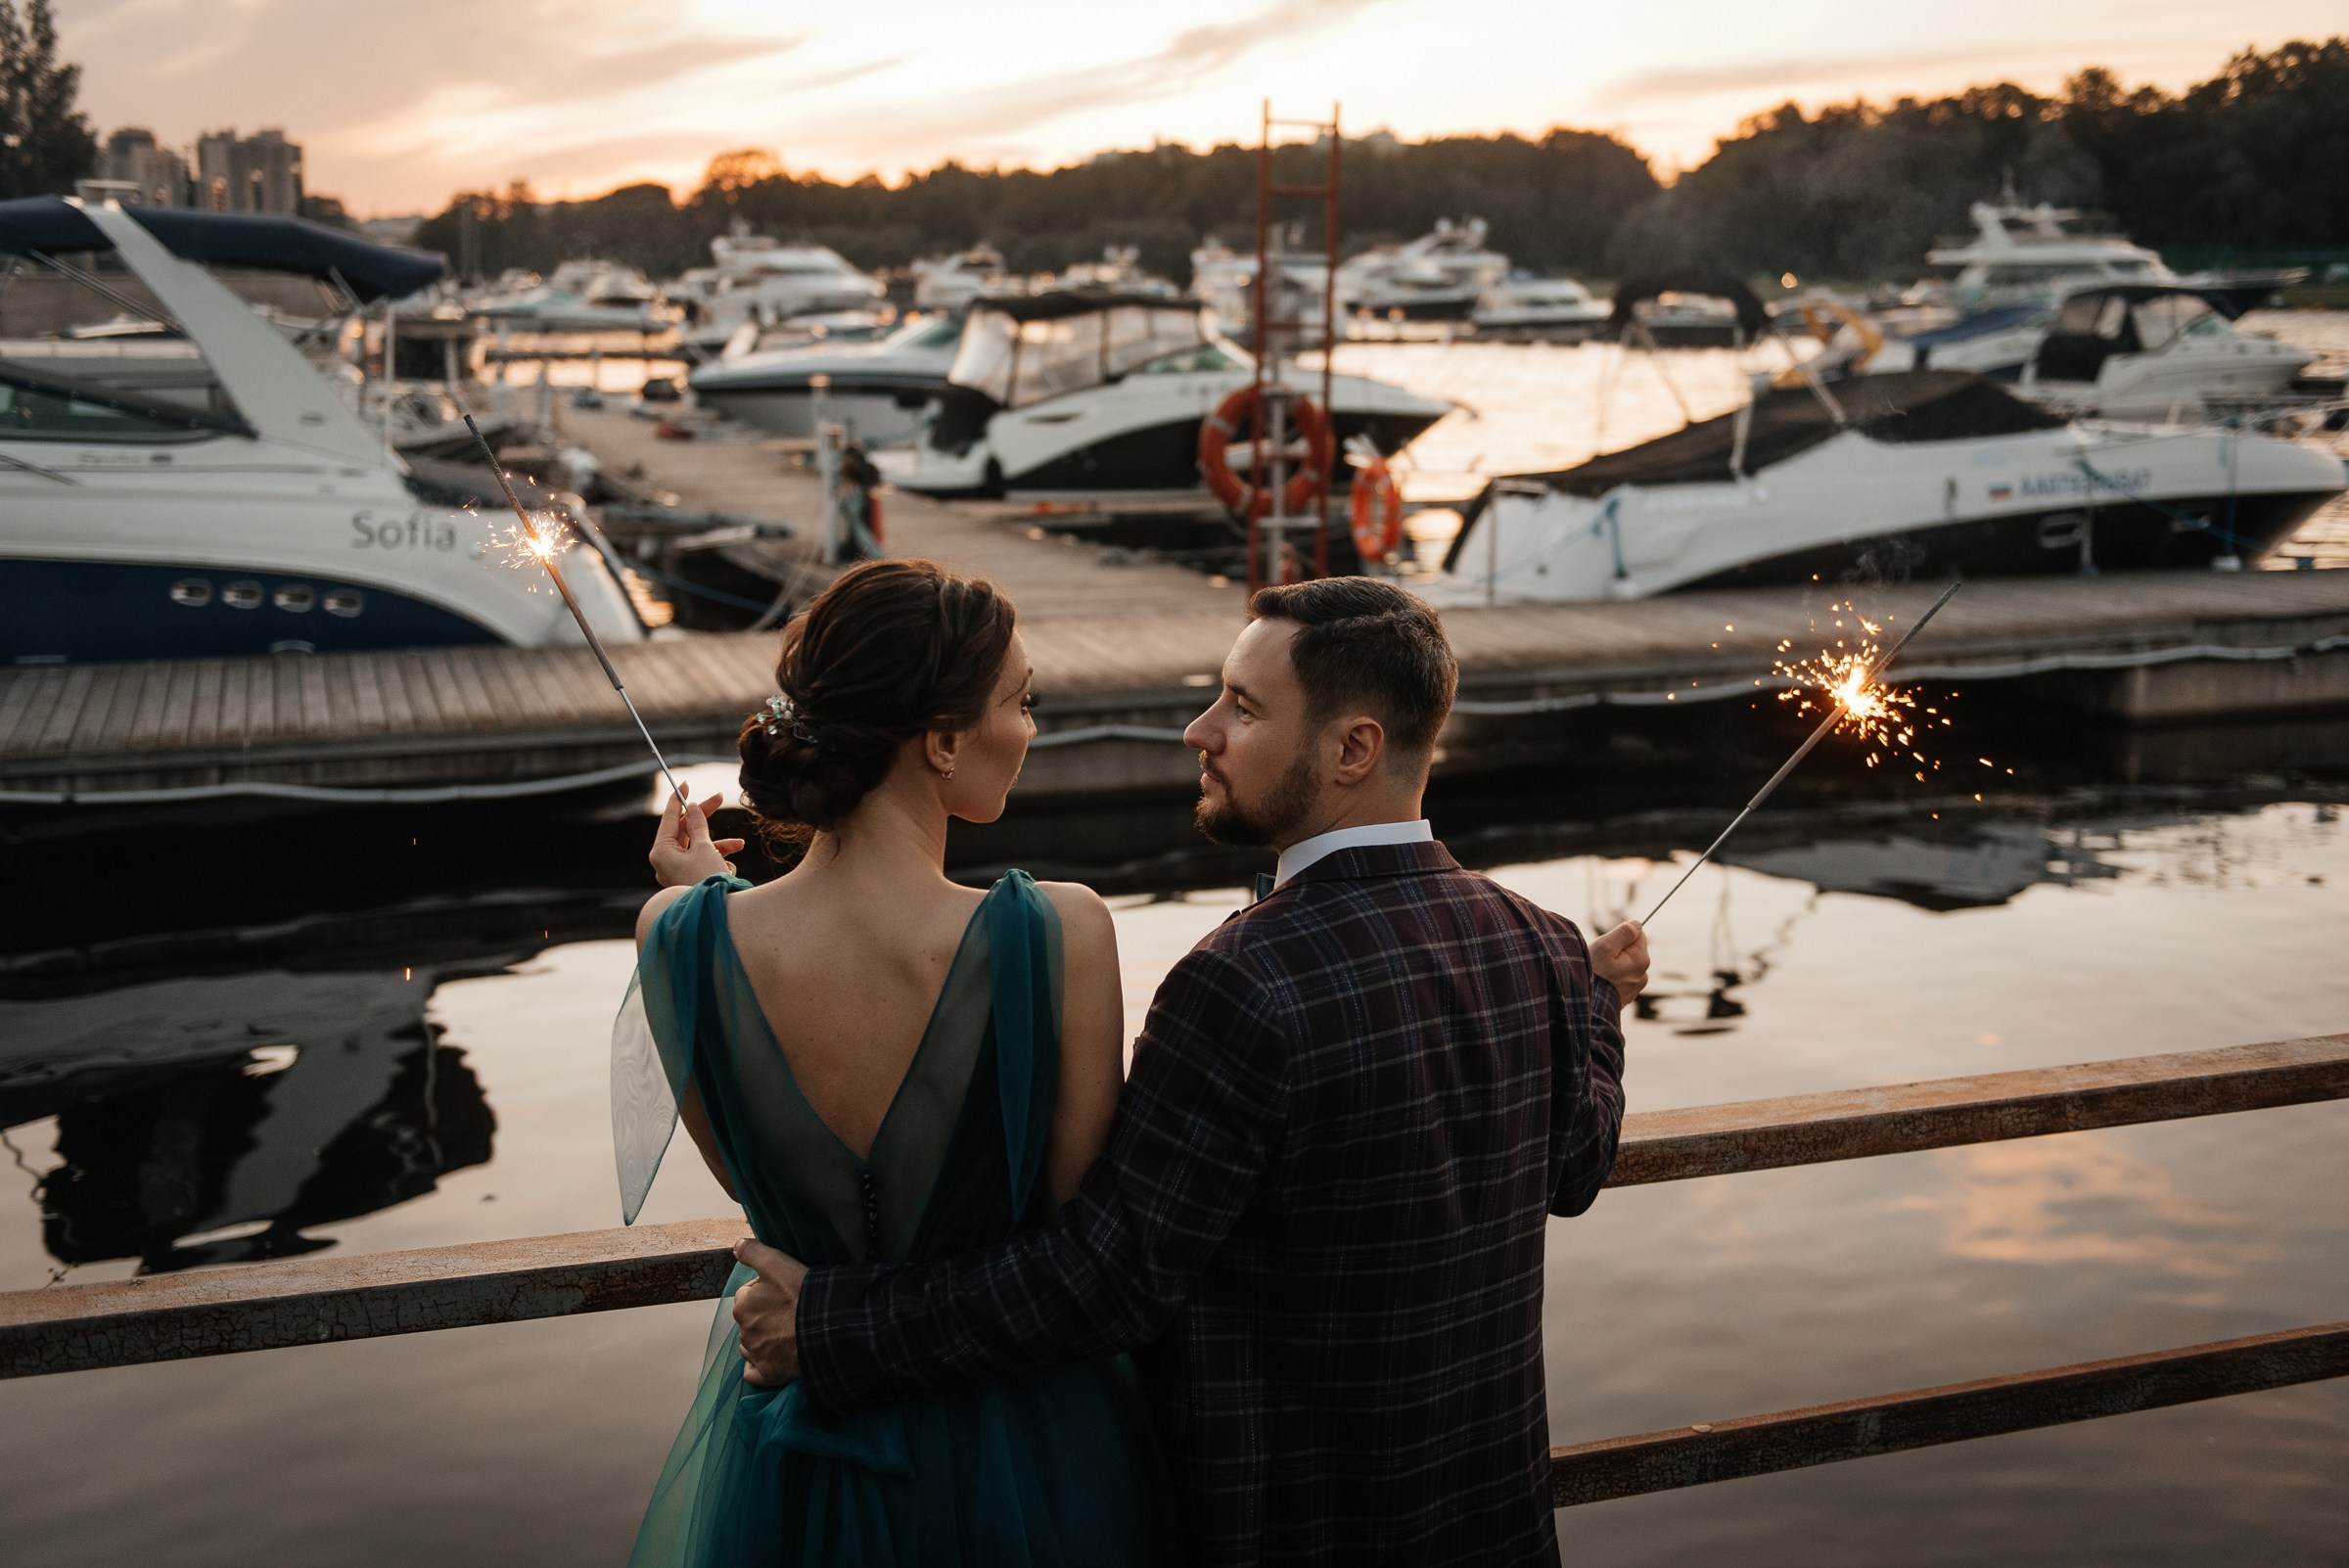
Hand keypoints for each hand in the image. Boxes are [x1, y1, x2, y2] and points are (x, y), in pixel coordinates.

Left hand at [650, 790, 745, 887]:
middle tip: (719, 798)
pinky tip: (728, 871)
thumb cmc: (707, 880)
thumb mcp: (704, 847)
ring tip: (738, 845)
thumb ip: (698, 824)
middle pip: (685, 830)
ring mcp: (677, 871)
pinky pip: (704, 861)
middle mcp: (666, 861)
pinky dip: (718, 860)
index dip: (678, 799)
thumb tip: (692, 808)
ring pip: (699, 846)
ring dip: (719, 844)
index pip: (669, 818)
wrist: (717, 914)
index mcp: (661, 852)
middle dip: (705, 819)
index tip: (684, 783)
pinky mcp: (690, 879)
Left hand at [732, 1238, 808, 1386]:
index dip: (767, 1291)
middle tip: (789, 1312)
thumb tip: (737, 1246)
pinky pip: (755, 1372)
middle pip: (750, 1320)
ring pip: (751, 1345)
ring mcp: (755, 1355)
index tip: (784, 1291)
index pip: (748, 1294)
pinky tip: (773, 1358)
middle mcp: (743, 1331)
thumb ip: (754, 1252)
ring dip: (762, 1340)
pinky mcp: (767, 1374)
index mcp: (743, 1305)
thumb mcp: (778, 1263)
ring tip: (787, 1334)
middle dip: (763, 1316)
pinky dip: (760, 1366)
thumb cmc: (803, 1294)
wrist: (826, 1329)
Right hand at [1590, 920, 1648, 1005]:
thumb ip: (1624, 932)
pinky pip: (1620, 978)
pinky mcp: (1626, 997)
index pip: (1638, 934)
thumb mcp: (1605, 947)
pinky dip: (1611, 977)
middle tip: (1600, 959)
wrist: (1585, 1007)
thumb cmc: (1593, 974)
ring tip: (1599, 972)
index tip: (1608, 944)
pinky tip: (1601, 983)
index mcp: (1641, 960)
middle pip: (1631, 950)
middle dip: (1617, 950)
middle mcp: (1643, 974)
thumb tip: (1637, 924)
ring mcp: (1635, 987)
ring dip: (1613, 965)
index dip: (1621, 935)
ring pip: (1625, 965)